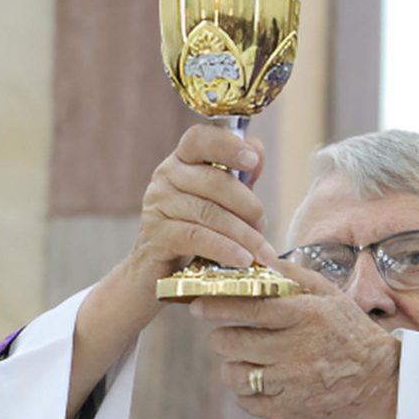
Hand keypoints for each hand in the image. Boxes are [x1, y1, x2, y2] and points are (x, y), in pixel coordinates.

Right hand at [66, 123, 273, 418]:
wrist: (152, 279)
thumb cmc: (195, 237)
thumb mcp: (219, 205)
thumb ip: (239, 178)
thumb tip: (257, 149)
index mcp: (182, 162)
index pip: (199, 139)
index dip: (227, 145)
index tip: (254, 160)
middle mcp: (164, 177)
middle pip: (214, 181)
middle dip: (249, 205)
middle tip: (265, 228)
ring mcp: (156, 205)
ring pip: (209, 213)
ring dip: (244, 234)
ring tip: (264, 253)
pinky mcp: (154, 236)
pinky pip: (196, 237)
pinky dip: (224, 248)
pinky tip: (243, 260)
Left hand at [191, 261, 400, 418]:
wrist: (379, 380)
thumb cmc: (349, 331)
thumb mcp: (329, 294)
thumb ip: (292, 276)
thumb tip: (257, 258)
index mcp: (307, 316)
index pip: (250, 307)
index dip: (218, 305)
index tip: (199, 305)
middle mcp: (298, 349)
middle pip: (232, 342)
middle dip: (222, 337)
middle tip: (228, 334)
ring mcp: (293, 383)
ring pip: (235, 374)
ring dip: (233, 365)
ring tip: (245, 359)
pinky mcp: (289, 410)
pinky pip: (246, 401)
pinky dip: (246, 391)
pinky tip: (260, 380)